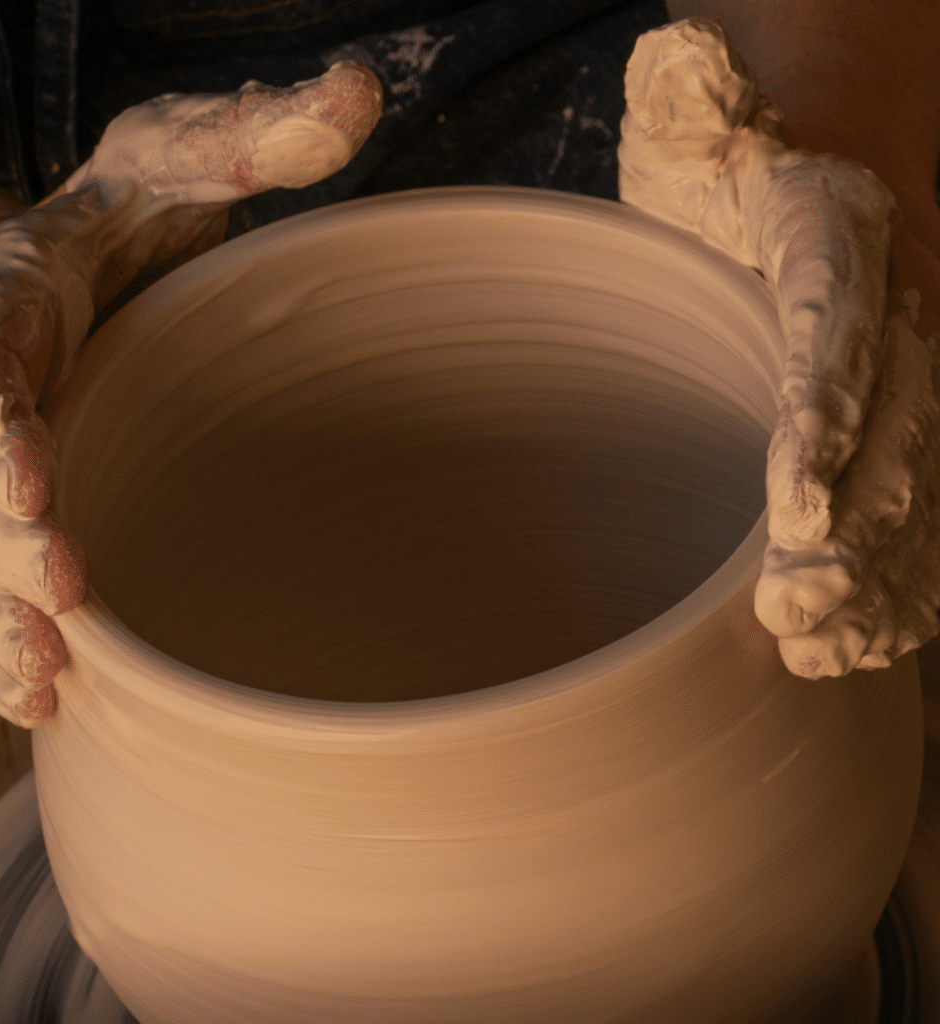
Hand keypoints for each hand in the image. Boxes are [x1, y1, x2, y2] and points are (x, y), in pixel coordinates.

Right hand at [0, 62, 381, 725]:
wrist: (89, 269)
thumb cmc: (138, 217)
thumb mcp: (185, 157)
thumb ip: (253, 135)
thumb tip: (361, 93)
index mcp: (10, 297)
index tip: (30, 479)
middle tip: (63, 596)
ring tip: (49, 672)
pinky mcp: (6, 515)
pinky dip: (4, 645)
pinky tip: (44, 695)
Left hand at [618, 18, 939, 676]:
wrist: (818, 112)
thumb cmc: (731, 151)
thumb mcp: (699, 175)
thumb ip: (695, 213)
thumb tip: (655, 175)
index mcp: (832, 239)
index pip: (833, 345)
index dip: (822, 436)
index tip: (798, 520)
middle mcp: (897, 300)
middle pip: (891, 432)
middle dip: (851, 538)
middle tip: (794, 623)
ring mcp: (917, 349)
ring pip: (922, 471)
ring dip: (884, 572)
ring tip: (834, 651)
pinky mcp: (913, 384)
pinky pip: (923, 478)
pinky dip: (909, 558)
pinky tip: (884, 627)